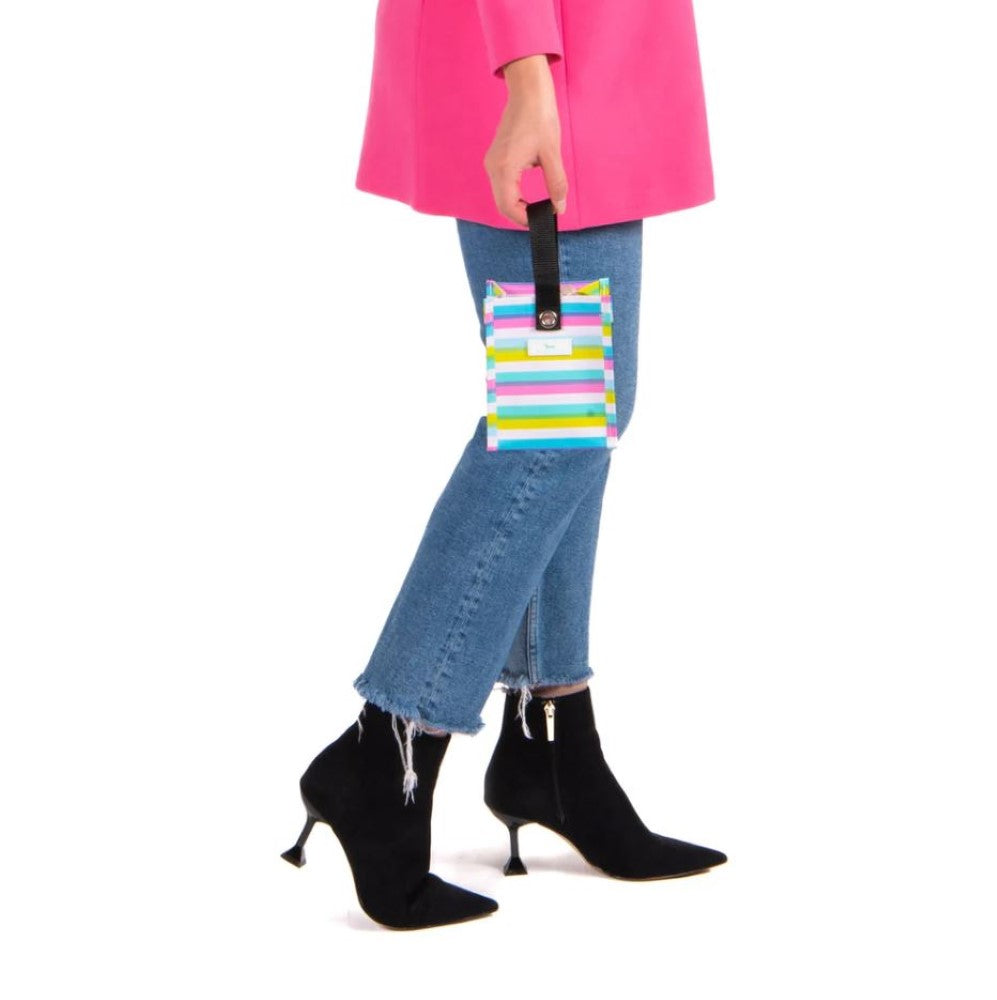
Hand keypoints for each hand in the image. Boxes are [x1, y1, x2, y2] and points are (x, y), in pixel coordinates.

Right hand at [483, 54, 567, 226]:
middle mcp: (493, 166)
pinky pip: (501, 185)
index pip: (508, 206)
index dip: (524, 219)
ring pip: (501, 196)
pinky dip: (513, 195)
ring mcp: (492, 162)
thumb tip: (559, 207)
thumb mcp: (552, 153)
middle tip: (541, 217)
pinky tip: (528, 196)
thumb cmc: (539, 116)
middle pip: (502, 205)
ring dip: (517, 205)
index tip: (542, 220)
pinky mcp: (496, 158)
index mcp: (504, 167)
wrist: (528, 89)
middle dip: (520, 215)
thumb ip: (556, 183)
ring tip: (537, 208)